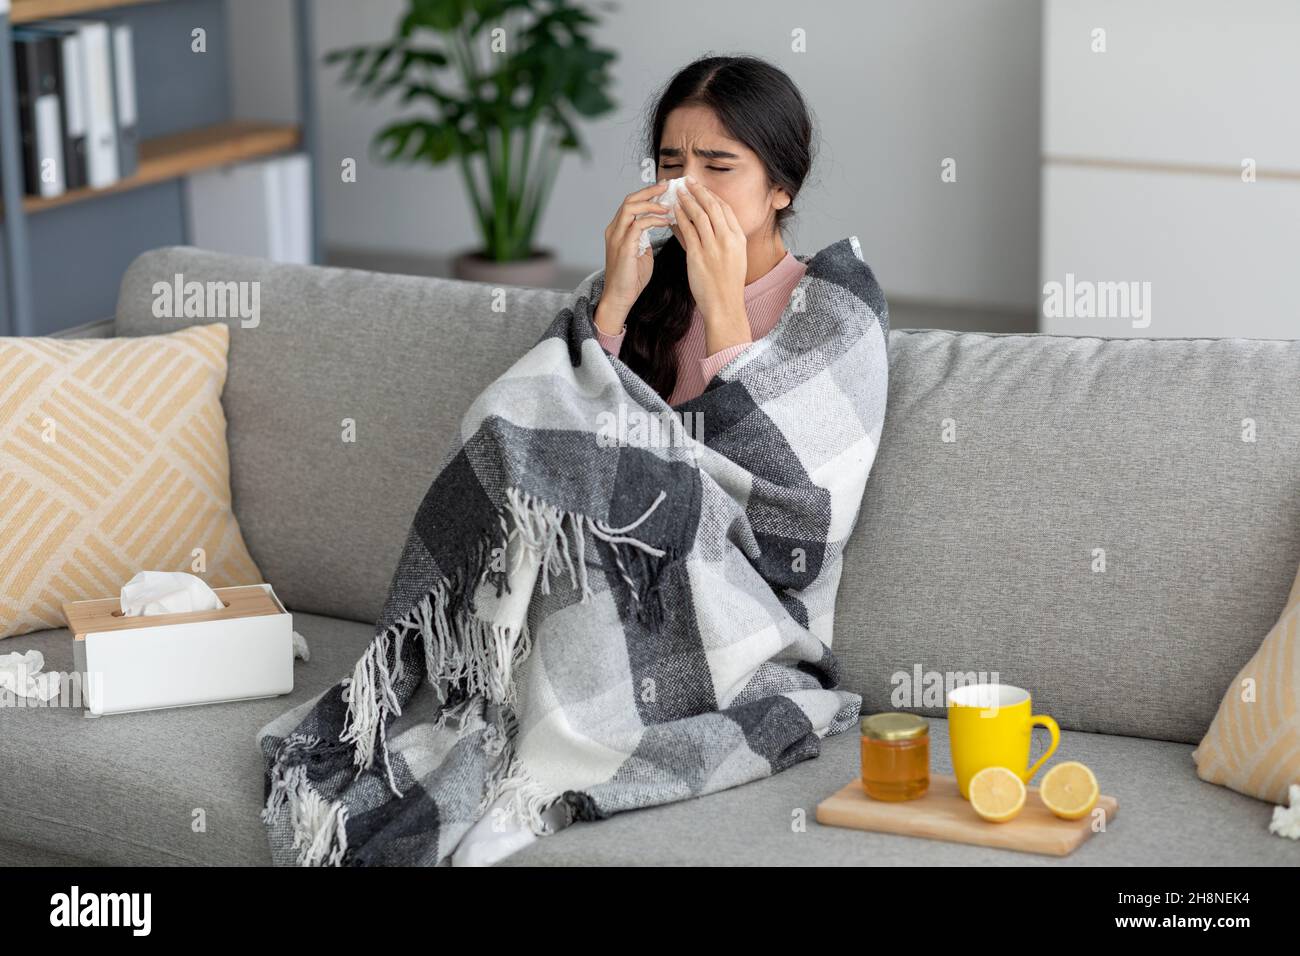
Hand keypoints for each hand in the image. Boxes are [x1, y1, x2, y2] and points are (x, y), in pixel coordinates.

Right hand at [596, 181, 672, 333]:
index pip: (631, 203)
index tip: (664, 189)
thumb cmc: (631, 278)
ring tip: (668, 205)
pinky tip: (666, 221)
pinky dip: (653, 220)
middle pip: (629, 199)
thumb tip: (658, 226)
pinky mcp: (624, 247)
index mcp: (618, 230)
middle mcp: (615, 230)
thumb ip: (646, 237)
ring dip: (652, 203)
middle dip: (649, 191)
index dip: (647, 194)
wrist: (620, 297)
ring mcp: (617, 238)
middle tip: (667, 187)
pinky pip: (638, 225)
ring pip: (631, 208)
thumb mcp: (641, 252)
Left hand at [672, 177, 749, 353]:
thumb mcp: (734, 258)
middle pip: (712, 206)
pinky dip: (679, 217)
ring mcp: (713, 247)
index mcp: (739, 238)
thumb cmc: (726, 285)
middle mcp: (727, 239)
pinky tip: (672, 211)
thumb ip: (723, 239)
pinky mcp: (698, 256)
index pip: (725, 208)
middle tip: (688, 181)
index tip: (701, 188)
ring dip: (687, 200)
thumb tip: (707, 223)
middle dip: (699, 190)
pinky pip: (687, 230)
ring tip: (677, 191)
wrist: (724, 306)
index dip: (711, 195)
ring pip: (698, 215)